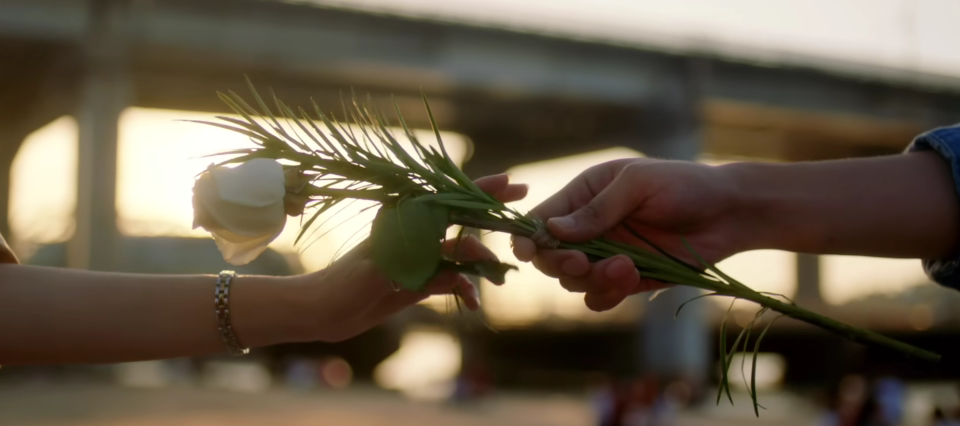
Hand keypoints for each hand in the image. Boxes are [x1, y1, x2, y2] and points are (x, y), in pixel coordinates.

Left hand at [304, 174, 527, 341]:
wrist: (324, 311)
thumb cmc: (344, 282)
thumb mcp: (378, 268)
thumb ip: (416, 261)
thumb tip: (452, 260)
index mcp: (406, 221)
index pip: (449, 200)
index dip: (481, 190)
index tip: (509, 182)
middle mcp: (417, 235)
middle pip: (463, 224)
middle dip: (493, 223)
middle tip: (524, 224)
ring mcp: (420, 259)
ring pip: (463, 256)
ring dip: (482, 268)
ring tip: (499, 280)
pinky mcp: (419, 281)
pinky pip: (452, 281)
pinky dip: (466, 290)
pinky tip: (473, 305)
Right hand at [512, 158, 750, 311]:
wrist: (730, 213)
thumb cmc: (684, 184)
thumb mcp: (637, 185)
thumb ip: (597, 209)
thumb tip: (552, 231)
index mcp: (584, 195)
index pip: (541, 219)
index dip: (530, 237)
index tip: (531, 251)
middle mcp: (589, 228)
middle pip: (550, 257)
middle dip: (561, 263)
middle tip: (583, 263)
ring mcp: (606, 256)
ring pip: (574, 282)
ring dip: (593, 279)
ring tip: (626, 267)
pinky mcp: (626, 281)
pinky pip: (600, 298)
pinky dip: (608, 294)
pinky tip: (633, 277)